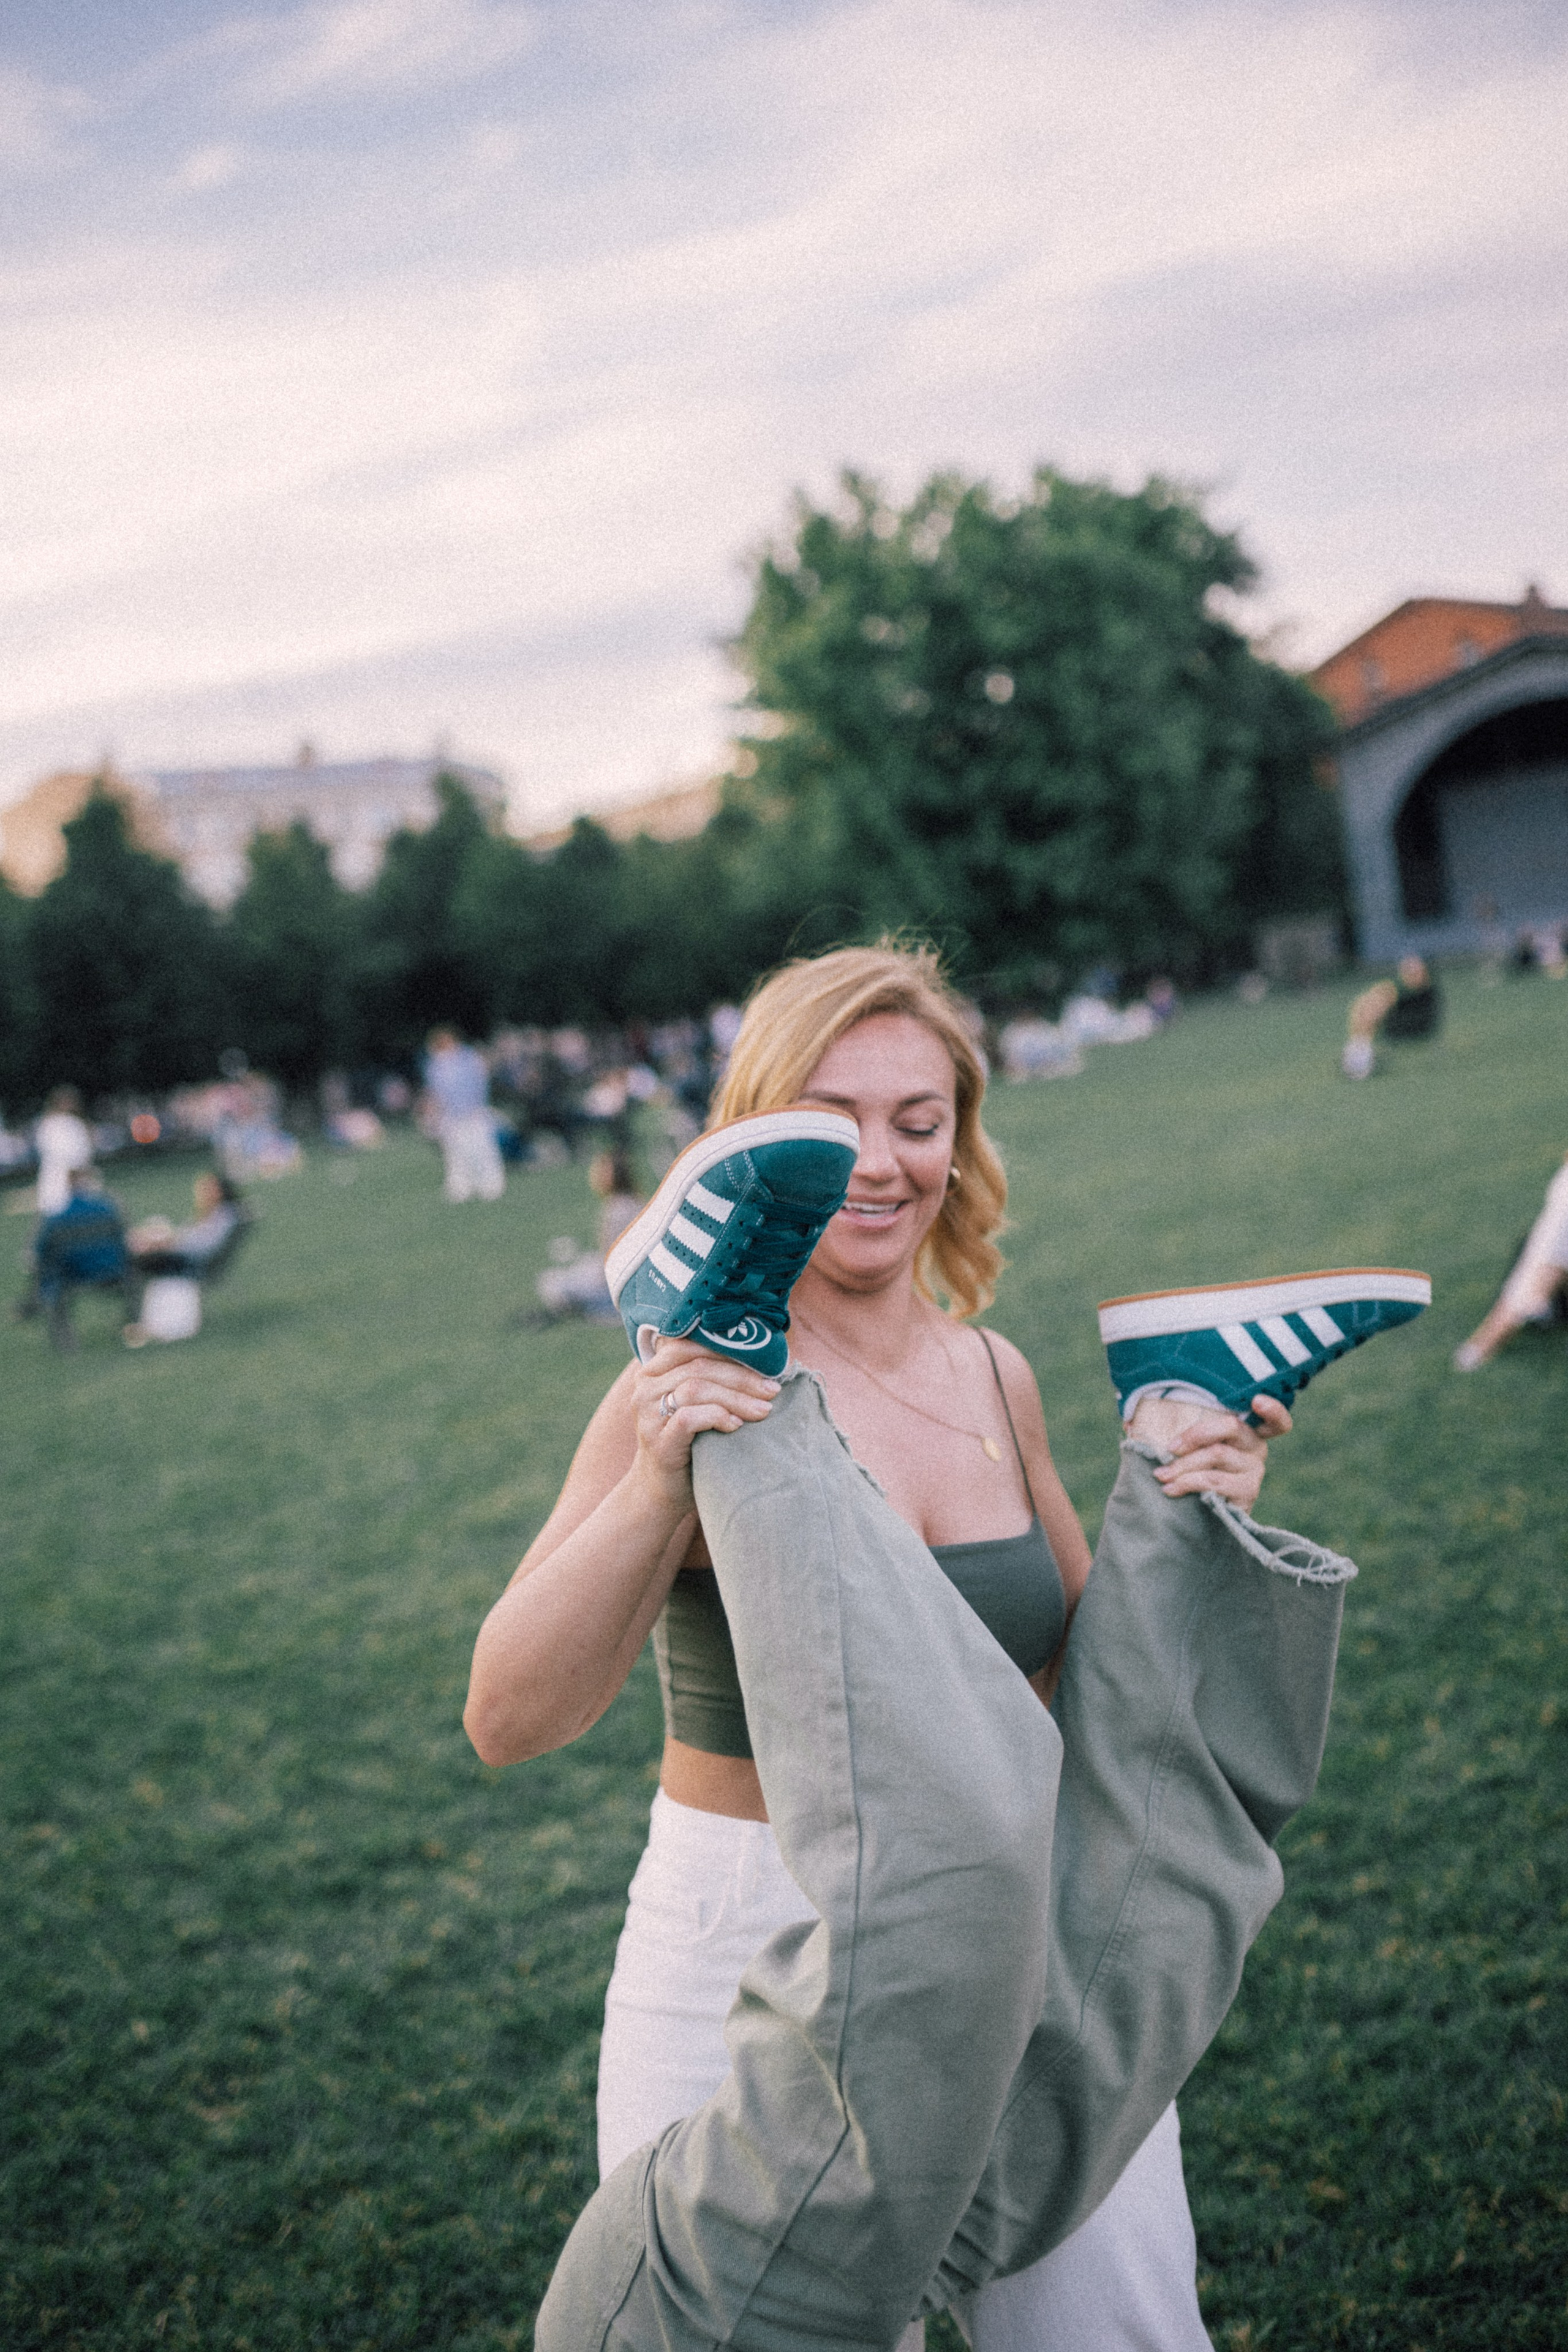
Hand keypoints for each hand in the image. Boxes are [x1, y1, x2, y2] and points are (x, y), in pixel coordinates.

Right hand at [629, 1336, 781, 1511]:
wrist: (663, 1489)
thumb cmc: (690, 1441)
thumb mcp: (696, 1404)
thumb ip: (711, 1378)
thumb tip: (762, 1358)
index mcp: (654, 1371)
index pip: (691, 1346)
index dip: (729, 1350)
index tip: (764, 1364)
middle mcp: (645, 1387)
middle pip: (699, 1367)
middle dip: (741, 1377)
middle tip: (773, 1389)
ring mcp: (648, 1415)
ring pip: (696, 1389)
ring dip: (736, 1398)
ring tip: (763, 1410)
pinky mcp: (658, 1441)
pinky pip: (688, 1418)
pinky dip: (717, 1417)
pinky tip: (736, 1426)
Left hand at [1134, 1393, 1291, 1509]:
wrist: (1197, 1524)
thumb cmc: (1188, 1475)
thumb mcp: (1181, 1449)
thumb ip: (1164, 1430)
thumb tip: (1129, 1422)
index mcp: (1244, 1431)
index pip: (1274, 1419)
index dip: (1272, 1409)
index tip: (1257, 1401)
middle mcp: (1256, 1448)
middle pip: (1230, 1426)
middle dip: (1193, 1434)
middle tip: (1168, 1448)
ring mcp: (1254, 1472)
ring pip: (1216, 1454)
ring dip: (1182, 1464)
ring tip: (1161, 1476)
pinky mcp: (1247, 1494)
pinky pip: (1214, 1481)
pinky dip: (1187, 1482)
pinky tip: (1171, 1490)